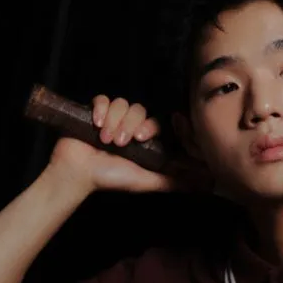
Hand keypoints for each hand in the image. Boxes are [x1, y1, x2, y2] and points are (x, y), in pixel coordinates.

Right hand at [49, 94, 212, 194]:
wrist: (78, 174)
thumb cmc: (111, 178)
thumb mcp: (146, 181)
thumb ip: (173, 180)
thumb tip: (203, 184)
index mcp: (142, 138)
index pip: (155, 122)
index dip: (149, 126)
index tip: (140, 138)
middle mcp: (128, 125)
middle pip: (138, 110)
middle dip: (129, 125)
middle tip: (120, 143)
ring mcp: (112, 117)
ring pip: (122, 103)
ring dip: (114, 121)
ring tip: (105, 140)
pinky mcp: (94, 110)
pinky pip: (104, 98)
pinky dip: (101, 110)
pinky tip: (96, 125)